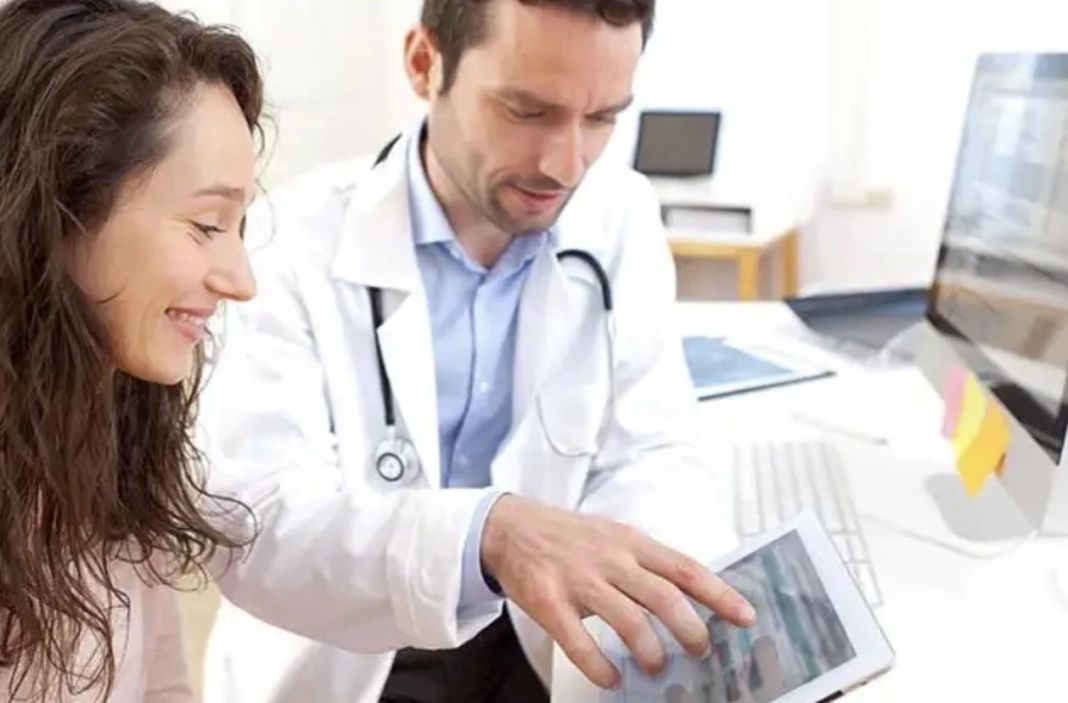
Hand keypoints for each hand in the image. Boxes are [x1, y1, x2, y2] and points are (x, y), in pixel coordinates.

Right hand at [480, 495, 755, 689]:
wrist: (509, 527)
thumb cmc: (569, 537)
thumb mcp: (614, 536)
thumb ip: (647, 562)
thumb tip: (691, 595)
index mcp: (631, 542)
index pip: (685, 568)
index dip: (718, 594)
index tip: (745, 617)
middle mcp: (610, 558)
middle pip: (663, 596)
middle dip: (690, 630)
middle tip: (701, 651)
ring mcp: (579, 579)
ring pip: (628, 620)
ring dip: (651, 651)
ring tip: (657, 665)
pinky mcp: (549, 601)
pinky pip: (579, 642)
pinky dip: (600, 666)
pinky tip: (611, 678)